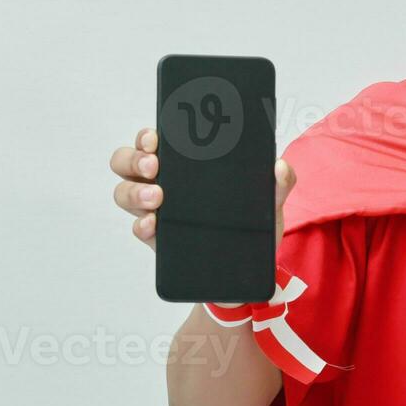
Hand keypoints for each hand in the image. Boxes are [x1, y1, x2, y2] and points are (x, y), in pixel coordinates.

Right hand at [109, 129, 294, 303]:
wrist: (248, 268)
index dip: (148, 136)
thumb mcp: (269, 201)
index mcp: (185, 166)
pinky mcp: (158, 238)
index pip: (155, 141)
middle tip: (154, 165)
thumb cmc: (251, 225)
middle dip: (134, 159)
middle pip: (127, 162)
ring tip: (156, 197)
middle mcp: (164, 183)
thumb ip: (280, 182)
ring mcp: (157, 210)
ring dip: (134, 191)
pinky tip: (153, 224)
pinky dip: (142, 225)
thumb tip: (280, 166)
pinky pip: (138, 228)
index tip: (157, 138)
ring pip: (125, 192)